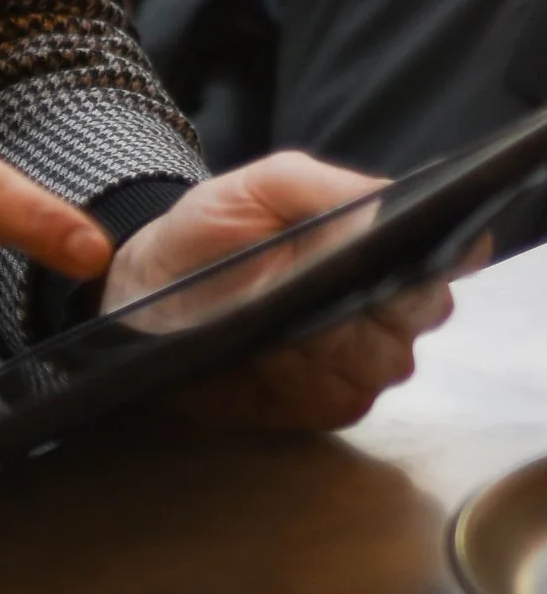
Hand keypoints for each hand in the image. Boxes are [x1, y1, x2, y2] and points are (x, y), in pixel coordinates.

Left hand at [104, 152, 453, 432]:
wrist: (146, 291)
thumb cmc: (212, 229)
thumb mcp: (264, 186)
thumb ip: (331, 189)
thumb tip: (388, 207)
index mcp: (387, 247)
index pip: (446, 259)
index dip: (424, 259)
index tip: (376, 253)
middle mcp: (390, 311)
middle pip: (418, 315)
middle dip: (368, 299)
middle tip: (308, 280)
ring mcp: (362, 364)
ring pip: (383, 362)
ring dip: (328, 339)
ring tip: (272, 312)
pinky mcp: (326, 407)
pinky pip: (341, 398)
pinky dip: (303, 376)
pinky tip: (267, 353)